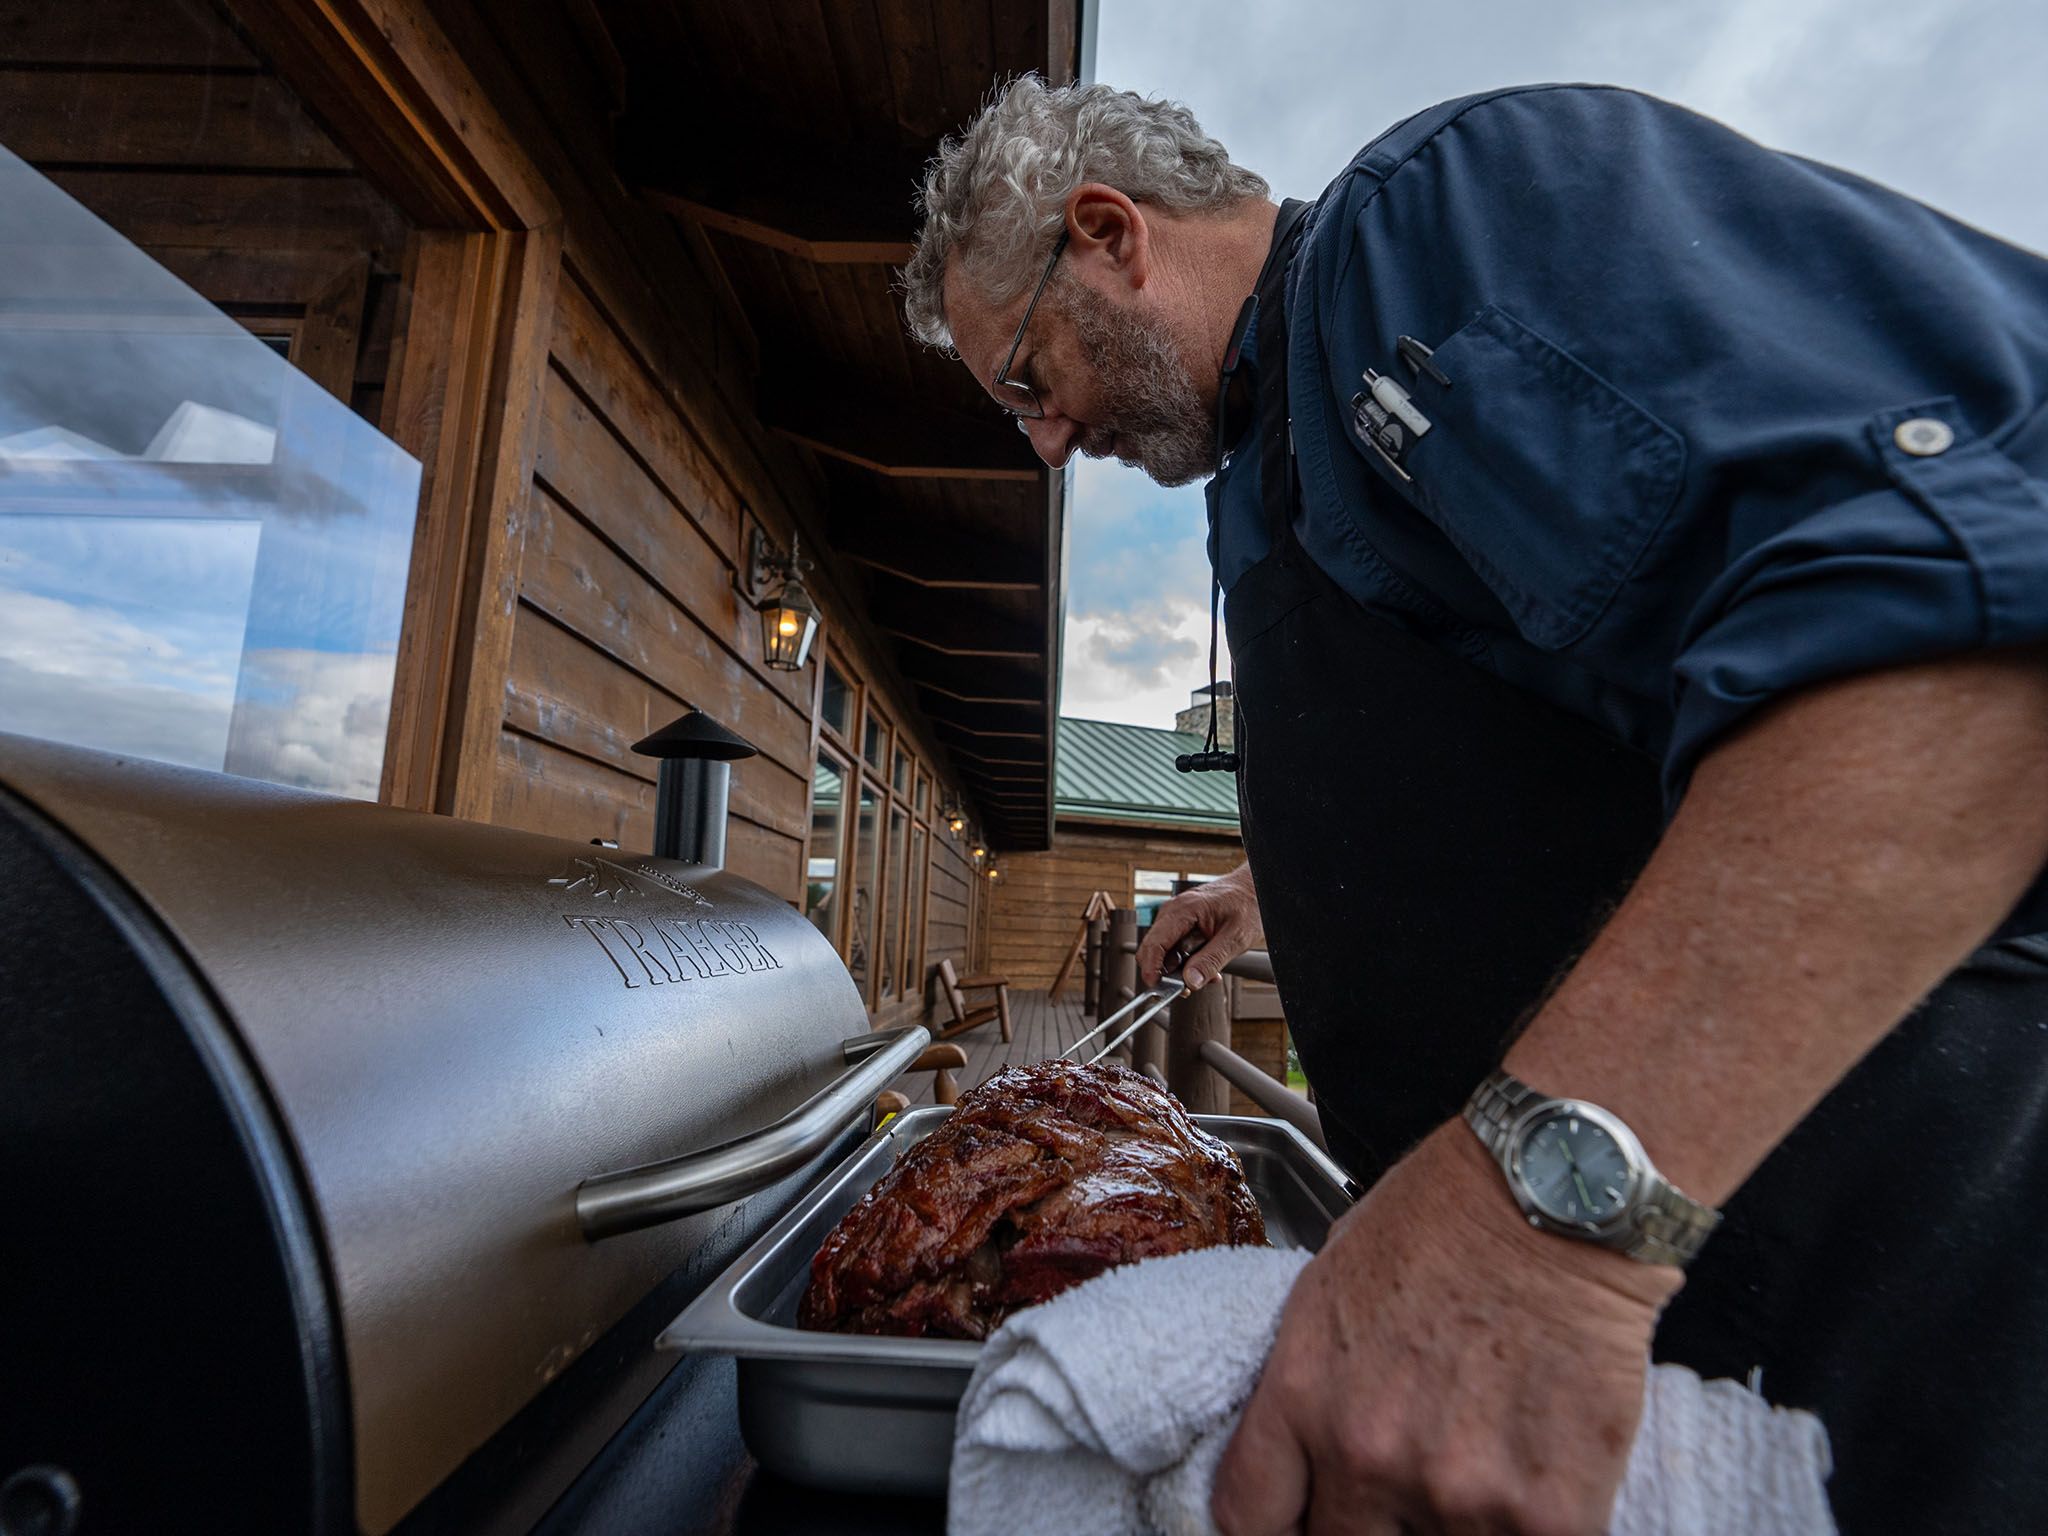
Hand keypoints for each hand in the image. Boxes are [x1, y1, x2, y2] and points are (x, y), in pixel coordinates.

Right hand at [1136, 863, 1263, 989]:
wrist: (1254, 889)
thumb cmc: (1247, 905)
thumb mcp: (1235, 938)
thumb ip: (1211, 960)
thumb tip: (1190, 981)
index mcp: (1184, 910)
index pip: (1155, 943)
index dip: (1151, 969)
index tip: (1157, 988)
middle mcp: (1173, 911)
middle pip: (1154, 950)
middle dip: (1169, 973)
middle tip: (1191, 987)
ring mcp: (1175, 917)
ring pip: (1165, 952)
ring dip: (1182, 968)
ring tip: (1209, 973)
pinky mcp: (1181, 924)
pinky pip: (1175, 948)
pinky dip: (1187, 961)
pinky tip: (1207, 964)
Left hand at [1212, 1122, 1678, 1535]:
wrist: (1560, 1197)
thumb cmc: (1450, 1214)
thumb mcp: (1334, 1277)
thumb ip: (1316, 1373)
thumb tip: (1312, 1433)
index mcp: (1301, 1393)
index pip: (1248, 1515)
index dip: (1275, 1530)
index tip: (1300, 1524)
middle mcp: (1366, 1453)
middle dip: (1365, 1529)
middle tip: (1401, 1496)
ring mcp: (1456, 1491)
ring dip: (1456, 1526)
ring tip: (1481, 1466)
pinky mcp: (1548, 1513)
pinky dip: (1531, 1530)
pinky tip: (1539, 1484)